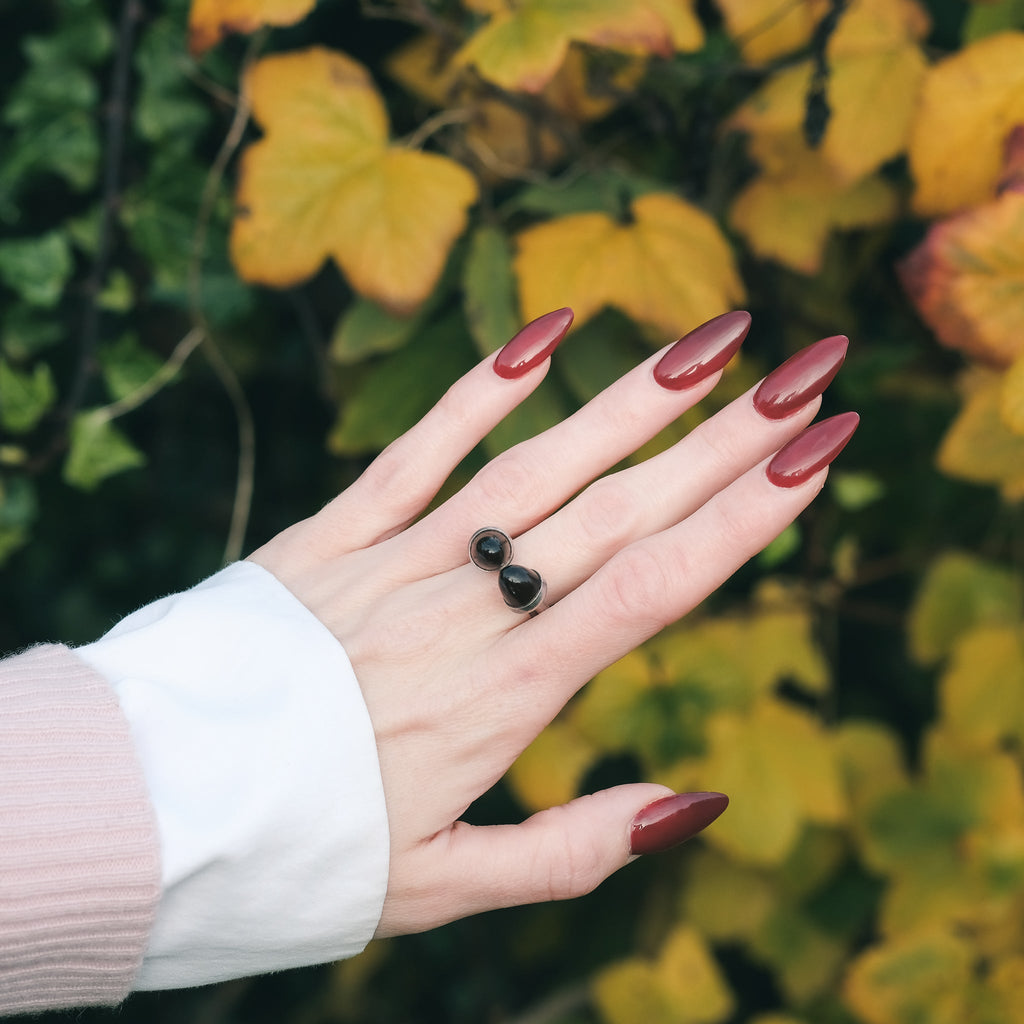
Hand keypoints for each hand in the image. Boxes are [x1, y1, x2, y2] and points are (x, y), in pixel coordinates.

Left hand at [247, 308, 855, 936]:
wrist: (157, 807)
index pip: (653, 588)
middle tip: (806, 374)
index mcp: (506, 697)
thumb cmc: (308, 852)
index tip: (817, 458)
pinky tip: (545, 338)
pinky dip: (478, 392)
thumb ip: (576, 849)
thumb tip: (692, 803)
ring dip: (630, 402)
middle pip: (617, 511)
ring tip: (711, 345)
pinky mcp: (331, 535)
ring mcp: (397, 561)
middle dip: (724, 440)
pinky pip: (415, 451)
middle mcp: (466, 612)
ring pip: (534, 467)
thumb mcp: (451, 882)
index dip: (743, 520)